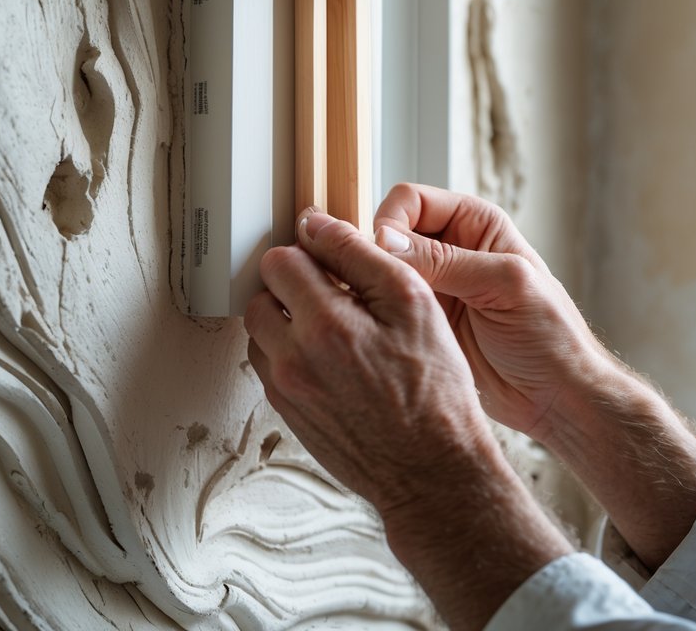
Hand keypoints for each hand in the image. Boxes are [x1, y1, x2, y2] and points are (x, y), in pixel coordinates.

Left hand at [243, 209, 494, 515]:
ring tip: (334, 328)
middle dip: (291, 286)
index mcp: (324, 325)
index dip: (309, 251)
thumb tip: (317, 225)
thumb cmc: (434, 392)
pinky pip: (271, 368)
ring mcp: (287, 392)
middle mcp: (293, 360)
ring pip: (260, 333)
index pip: (280, 260)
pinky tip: (332, 360)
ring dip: (286, 322)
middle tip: (333, 294)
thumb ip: (359, 256)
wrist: (433, 471)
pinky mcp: (290, 415)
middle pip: (261, 295)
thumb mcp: (414, 304)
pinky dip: (291, 355)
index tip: (332, 260)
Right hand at [373, 183, 609, 438]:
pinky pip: (387, 303)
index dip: (391, 223)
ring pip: (383, 270)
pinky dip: (379, 311)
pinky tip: (382, 328)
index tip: (385, 257)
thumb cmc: (549, 337)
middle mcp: (451, 247)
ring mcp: (435, 285)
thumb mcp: (504, 287)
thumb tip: (386, 240)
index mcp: (475, 223)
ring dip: (375, 285)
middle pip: (390, 233)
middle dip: (377, 256)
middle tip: (378, 288)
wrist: (555, 397)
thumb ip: (446, 259)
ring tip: (378, 310)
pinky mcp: (425, 319)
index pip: (410, 201)